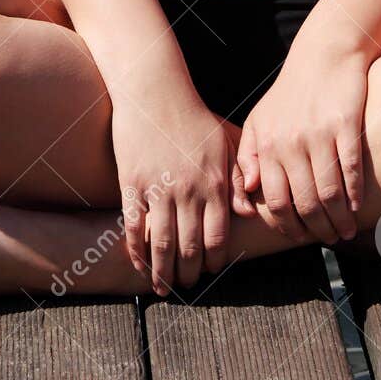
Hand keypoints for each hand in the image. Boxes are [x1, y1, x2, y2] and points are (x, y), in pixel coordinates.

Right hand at [111, 89, 238, 295]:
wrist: (155, 91)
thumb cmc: (193, 116)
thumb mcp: (226, 142)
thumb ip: (240, 177)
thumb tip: (248, 213)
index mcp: (215, 182)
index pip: (218, 236)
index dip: (215, 259)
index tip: (212, 270)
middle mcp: (188, 190)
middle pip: (189, 247)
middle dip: (189, 273)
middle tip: (187, 286)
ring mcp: (158, 188)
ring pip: (161, 244)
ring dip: (162, 272)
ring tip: (163, 289)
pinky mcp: (132, 183)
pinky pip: (133, 227)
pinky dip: (136, 251)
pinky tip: (139, 265)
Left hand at [236, 42, 368, 245]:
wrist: (323, 55)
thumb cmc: (289, 94)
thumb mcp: (258, 121)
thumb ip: (248, 157)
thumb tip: (249, 193)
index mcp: (268, 144)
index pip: (274, 201)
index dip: (288, 226)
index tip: (300, 237)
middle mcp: (290, 142)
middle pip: (304, 203)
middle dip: (318, 229)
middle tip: (329, 239)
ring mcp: (319, 134)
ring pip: (329, 193)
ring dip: (340, 219)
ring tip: (347, 230)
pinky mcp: (345, 125)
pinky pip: (351, 169)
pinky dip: (355, 194)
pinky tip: (358, 207)